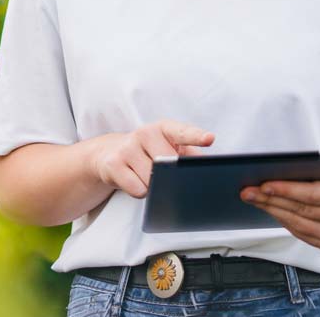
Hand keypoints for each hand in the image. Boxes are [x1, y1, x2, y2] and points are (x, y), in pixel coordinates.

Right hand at [91, 119, 214, 198]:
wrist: (110, 152)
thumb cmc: (149, 152)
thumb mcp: (170, 148)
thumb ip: (190, 157)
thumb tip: (205, 170)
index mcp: (164, 128)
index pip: (183, 132)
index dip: (197, 136)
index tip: (209, 139)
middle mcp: (145, 133)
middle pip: (169, 165)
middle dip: (170, 175)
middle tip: (162, 171)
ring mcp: (128, 147)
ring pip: (153, 181)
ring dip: (153, 185)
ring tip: (144, 174)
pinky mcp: (113, 163)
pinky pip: (138, 190)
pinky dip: (140, 191)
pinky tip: (133, 180)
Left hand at [240, 152, 319, 248]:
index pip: (313, 194)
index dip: (287, 190)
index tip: (264, 184)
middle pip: (301, 209)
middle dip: (271, 199)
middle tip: (248, 191)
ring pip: (297, 222)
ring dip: (271, 210)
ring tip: (252, 197)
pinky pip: (299, 232)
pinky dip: (280, 219)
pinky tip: (267, 207)